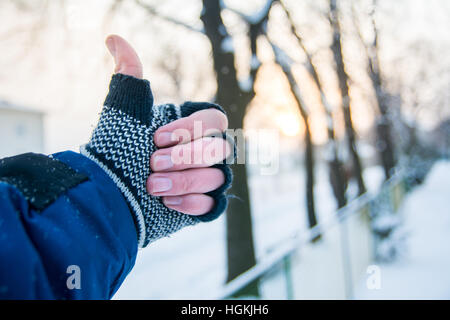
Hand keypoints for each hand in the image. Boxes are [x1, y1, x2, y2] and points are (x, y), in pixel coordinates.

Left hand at [105, 35, 229, 215]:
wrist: (106, 196)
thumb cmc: (117, 150)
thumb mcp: (122, 113)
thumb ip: (128, 77)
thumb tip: (115, 41)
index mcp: (190, 128)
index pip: (214, 120)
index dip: (190, 128)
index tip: (156, 137)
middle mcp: (202, 152)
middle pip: (220, 149)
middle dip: (186, 156)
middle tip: (152, 163)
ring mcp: (205, 179)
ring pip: (216, 177)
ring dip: (185, 180)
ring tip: (153, 186)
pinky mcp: (202, 205)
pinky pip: (212, 204)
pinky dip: (191, 202)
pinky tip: (166, 202)